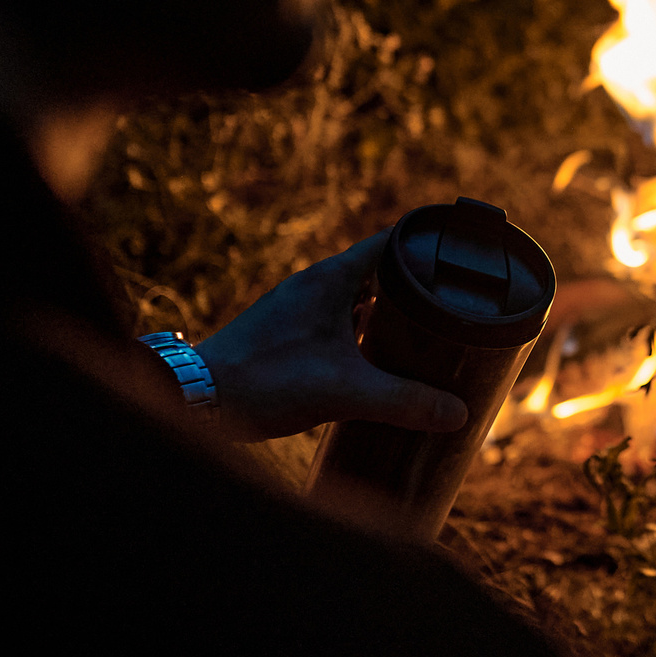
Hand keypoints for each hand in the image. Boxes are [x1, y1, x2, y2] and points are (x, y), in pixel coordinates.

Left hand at [194, 231, 466, 440]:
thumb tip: (458, 414)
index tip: (458, 256)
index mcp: (330, 279)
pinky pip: (333, 321)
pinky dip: (357, 332)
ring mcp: (295, 309)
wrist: (196, 397)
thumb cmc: (265, 381)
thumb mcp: (345, 393)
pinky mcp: (283, 333)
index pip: (390, 242)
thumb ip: (404, 402)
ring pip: (353, 298)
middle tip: (449, 306)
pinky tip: (370, 360)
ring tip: (418, 334)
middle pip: (376, 271)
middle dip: (413, 287)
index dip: (427, 245)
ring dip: (383, 311)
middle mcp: (312, 286)